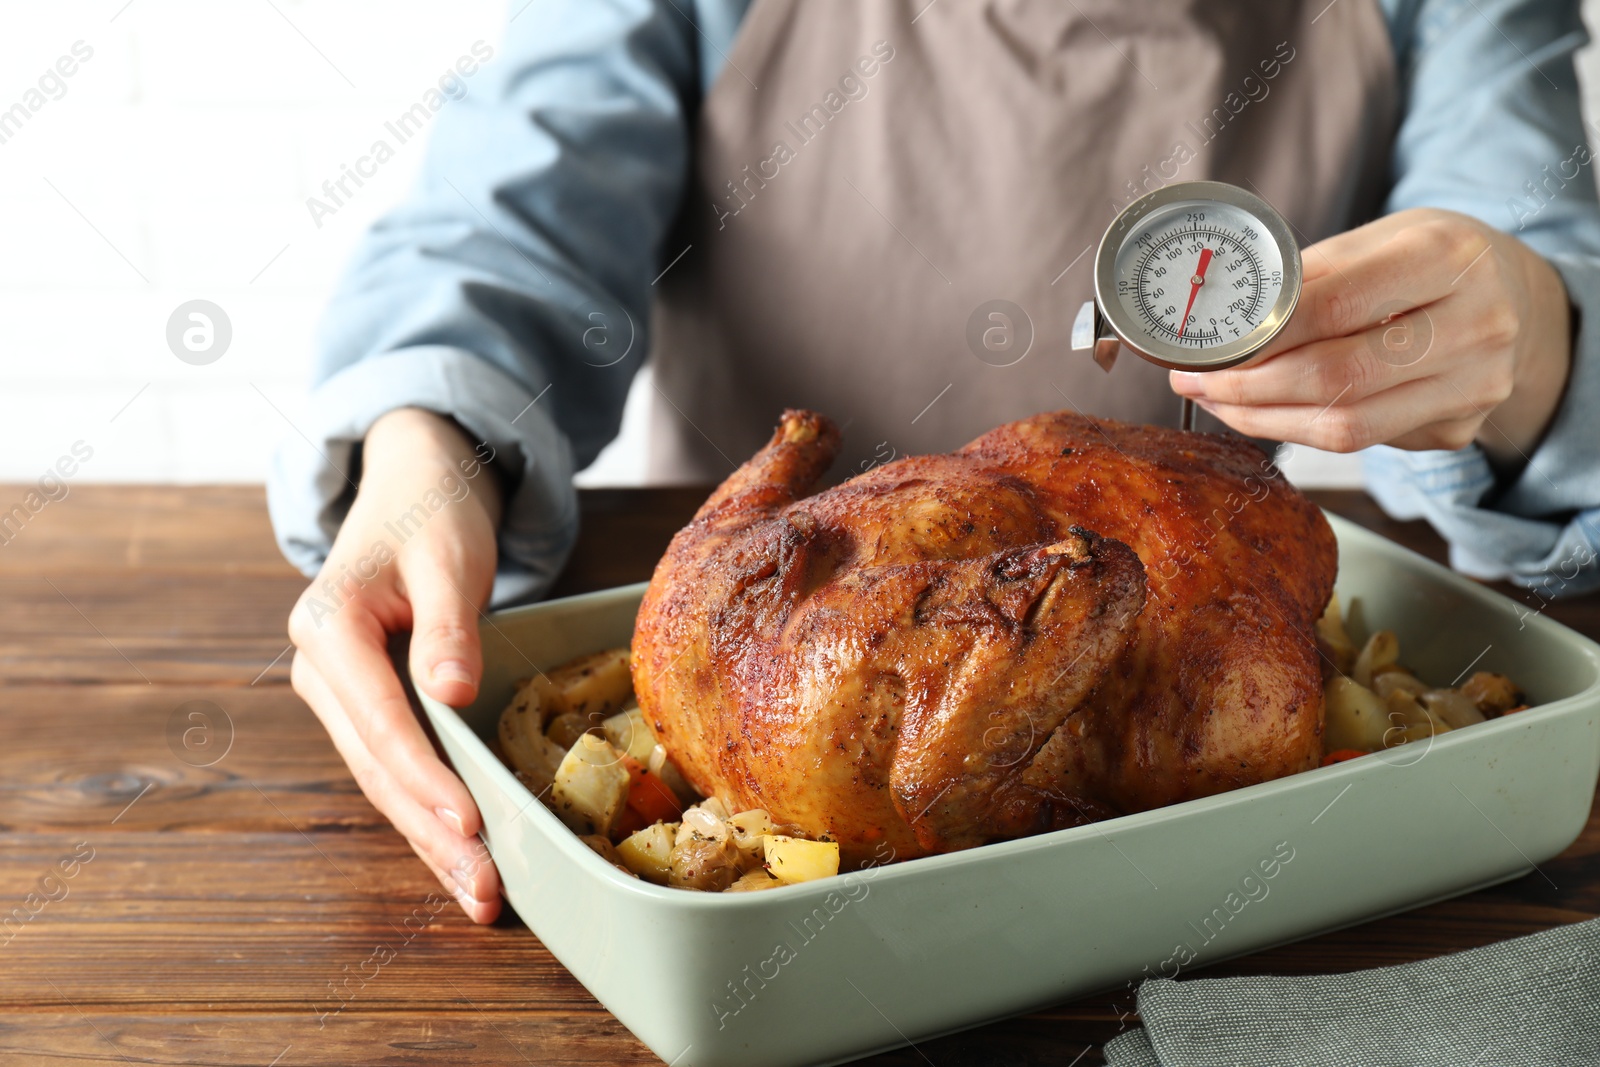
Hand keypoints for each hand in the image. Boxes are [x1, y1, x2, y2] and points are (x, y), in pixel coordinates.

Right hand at [288, 407, 503, 921]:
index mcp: (328, 625)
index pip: (380, 719)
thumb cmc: (435, 512)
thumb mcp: (448, 556)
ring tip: (482, 896)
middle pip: (378, 766)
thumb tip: (449, 693)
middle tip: (485, 889)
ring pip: (384, 781)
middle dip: (433, 832)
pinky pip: (397, 769)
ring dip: (431, 840)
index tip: (469, 822)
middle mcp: (321, 668)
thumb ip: (447, 624)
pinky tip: (464, 859)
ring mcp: (339, 693)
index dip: (426, 776)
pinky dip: (430, 814)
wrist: (415, 486)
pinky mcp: (367, 706)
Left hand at [1170, 208, 1572, 466]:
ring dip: (1264, 420)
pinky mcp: (1457, 429)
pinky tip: (1265, 412)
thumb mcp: (1380, 238)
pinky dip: (1299, 430)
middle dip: (1248, 387)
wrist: (1515, 298)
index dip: (1259, 336)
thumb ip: (1309, 276)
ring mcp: (1473, 386)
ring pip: (1345, 426)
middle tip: (1196, 382)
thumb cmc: (1431, 261)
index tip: (1206, 346)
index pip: (1333, 307)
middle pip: (1336, 377)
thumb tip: (1222, 321)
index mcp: (1449, 258)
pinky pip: (1361, 442)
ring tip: (1218, 401)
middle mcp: (1475, 325)